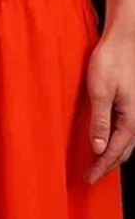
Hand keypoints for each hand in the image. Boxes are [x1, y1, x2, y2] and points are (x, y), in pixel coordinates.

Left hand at [82, 26, 134, 183]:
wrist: (123, 39)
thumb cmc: (111, 61)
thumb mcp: (99, 91)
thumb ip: (100, 121)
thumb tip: (98, 148)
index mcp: (130, 120)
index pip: (114, 152)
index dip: (101, 167)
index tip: (88, 179)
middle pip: (123, 151)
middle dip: (107, 166)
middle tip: (90, 177)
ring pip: (126, 142)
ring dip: (112, 155)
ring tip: (97, 164)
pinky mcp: (131, 103)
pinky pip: (125, 130)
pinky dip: (115, 141)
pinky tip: (105, 140)